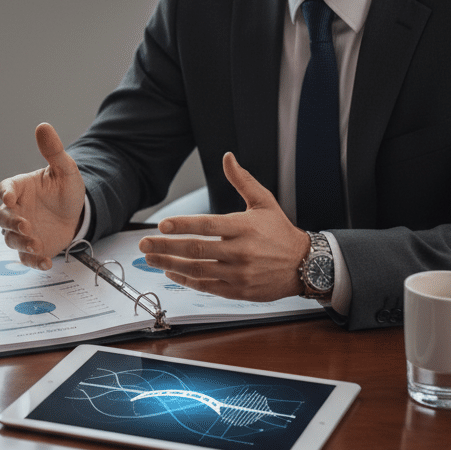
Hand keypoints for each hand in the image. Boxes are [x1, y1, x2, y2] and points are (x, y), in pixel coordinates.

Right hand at [0, 122, 85, 270]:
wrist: (78, 214)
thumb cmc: (66, 190)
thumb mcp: (65, 169)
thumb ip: (53, 151)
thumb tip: (43, 126)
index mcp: (20, 189)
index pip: (5, 189)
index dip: (5, 193)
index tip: (9, 198)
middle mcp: (17, 211)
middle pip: (2, 218)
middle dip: (11, 223)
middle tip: (25, 225)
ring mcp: (22, 231)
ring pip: (11, 239)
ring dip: (20, 242)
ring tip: (36, 243)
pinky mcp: (32, 248)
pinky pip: (26, 258)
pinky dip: (33, 262)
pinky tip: (45, 262)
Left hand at [138, 152, 309, 301]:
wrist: (306, 265)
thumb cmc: (280, 232)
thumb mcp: (264, 202)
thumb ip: (242, 181)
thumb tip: (227, 158)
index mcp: (244, 227)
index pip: (207, 225)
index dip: (182, 225)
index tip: (162, 225)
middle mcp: (241, 251)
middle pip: (197, 250)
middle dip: (166, 247)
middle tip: (145, 243)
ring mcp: (239, 273)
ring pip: (198, 270)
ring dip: (170, 264)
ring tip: (151, 258)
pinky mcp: (239, 291)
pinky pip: (207, 286)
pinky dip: (186, 280)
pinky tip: (171, 272)